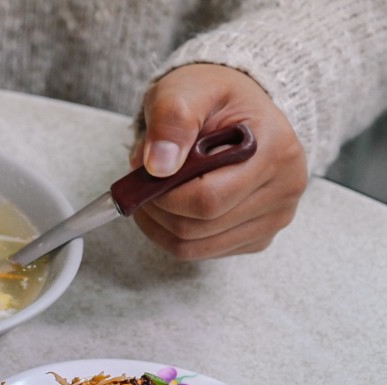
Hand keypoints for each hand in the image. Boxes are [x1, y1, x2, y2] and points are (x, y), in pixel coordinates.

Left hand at [131, 63, 307, 259]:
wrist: (236, 109)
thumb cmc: (211, 97)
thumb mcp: (186, 90)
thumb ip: (170, 120)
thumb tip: (158, 165)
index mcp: (276, 151)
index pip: (208, 199)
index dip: (163, 195)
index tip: (142, 174)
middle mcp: (285, 190)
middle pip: (199, 228)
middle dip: (157, 208)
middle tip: (141, 182)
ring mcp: (275, 217)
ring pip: (195, 247)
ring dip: (160, 225)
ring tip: (155, 190)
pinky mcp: (259, 236)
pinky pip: (202, 252)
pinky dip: (173, 234)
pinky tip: (172, 205)